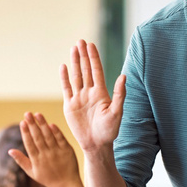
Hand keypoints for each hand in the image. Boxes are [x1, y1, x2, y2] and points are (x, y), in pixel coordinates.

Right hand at [9, 112, 81, 186]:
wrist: (66, 185)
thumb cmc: (47, 178)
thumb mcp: (32, 172)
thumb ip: (21, 160)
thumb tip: (9, 150)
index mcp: (37, 160)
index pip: (29, 144)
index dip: (26, 133)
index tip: (22, 122)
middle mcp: (46, 155)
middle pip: (38, 138)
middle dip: (32, 125)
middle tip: (27, 113)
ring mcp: (57, 153)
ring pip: (49, 136)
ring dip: (43, 124)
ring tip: (37, 114)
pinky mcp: (67, 151)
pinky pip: (61, 139)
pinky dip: (56, 132)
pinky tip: (50, 124)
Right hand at [61, 40, 125, 155]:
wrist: (96, 145)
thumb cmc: (110, 131)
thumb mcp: (117, 112)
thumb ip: (119, 94)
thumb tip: (123, 76)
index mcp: (101, 93)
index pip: (96, 71)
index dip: (93, 57)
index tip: (90, 45)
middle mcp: (90, 93)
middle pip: (86, 70)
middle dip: (83, 55)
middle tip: (80, 41)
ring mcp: (79, 98)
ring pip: (76, 76)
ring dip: (75, 63)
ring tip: (73, 49)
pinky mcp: (70, 106)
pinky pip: (66, 89)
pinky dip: (64, 78)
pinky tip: (63, 66)